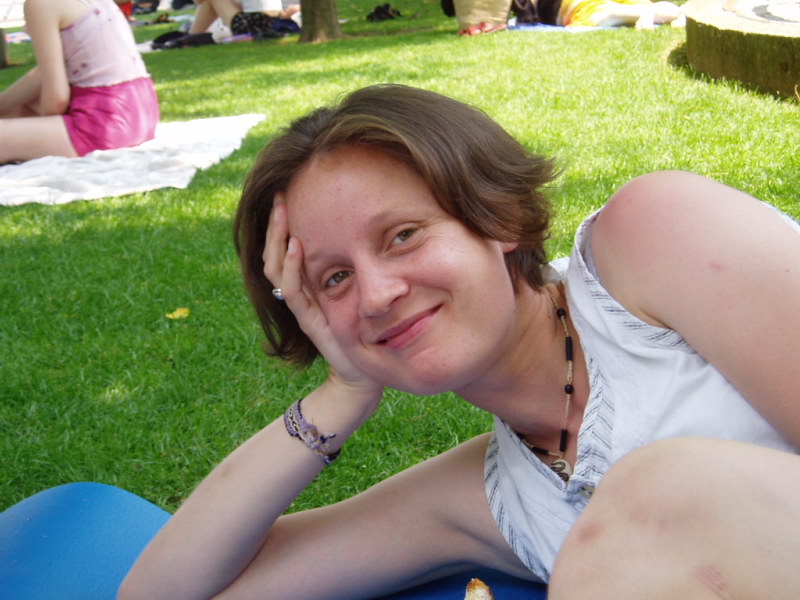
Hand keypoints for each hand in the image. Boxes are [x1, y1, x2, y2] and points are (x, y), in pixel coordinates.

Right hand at [262, 194, 383, 400]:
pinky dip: (292, 267)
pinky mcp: (309, 319)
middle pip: (274, 253)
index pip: (285, 247)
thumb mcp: (357, 291)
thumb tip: (371, 231)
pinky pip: (294, 290)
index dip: (283, 224)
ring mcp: (301, 306)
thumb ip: (355, 268)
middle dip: (275, 224)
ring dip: (278, 239)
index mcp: (308, 284)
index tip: (288, 193)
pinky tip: (296, 246)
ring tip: (282, 213)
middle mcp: (299, 293)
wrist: (361, 374)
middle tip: (280, 195)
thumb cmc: (363, 332)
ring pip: (276, 268)